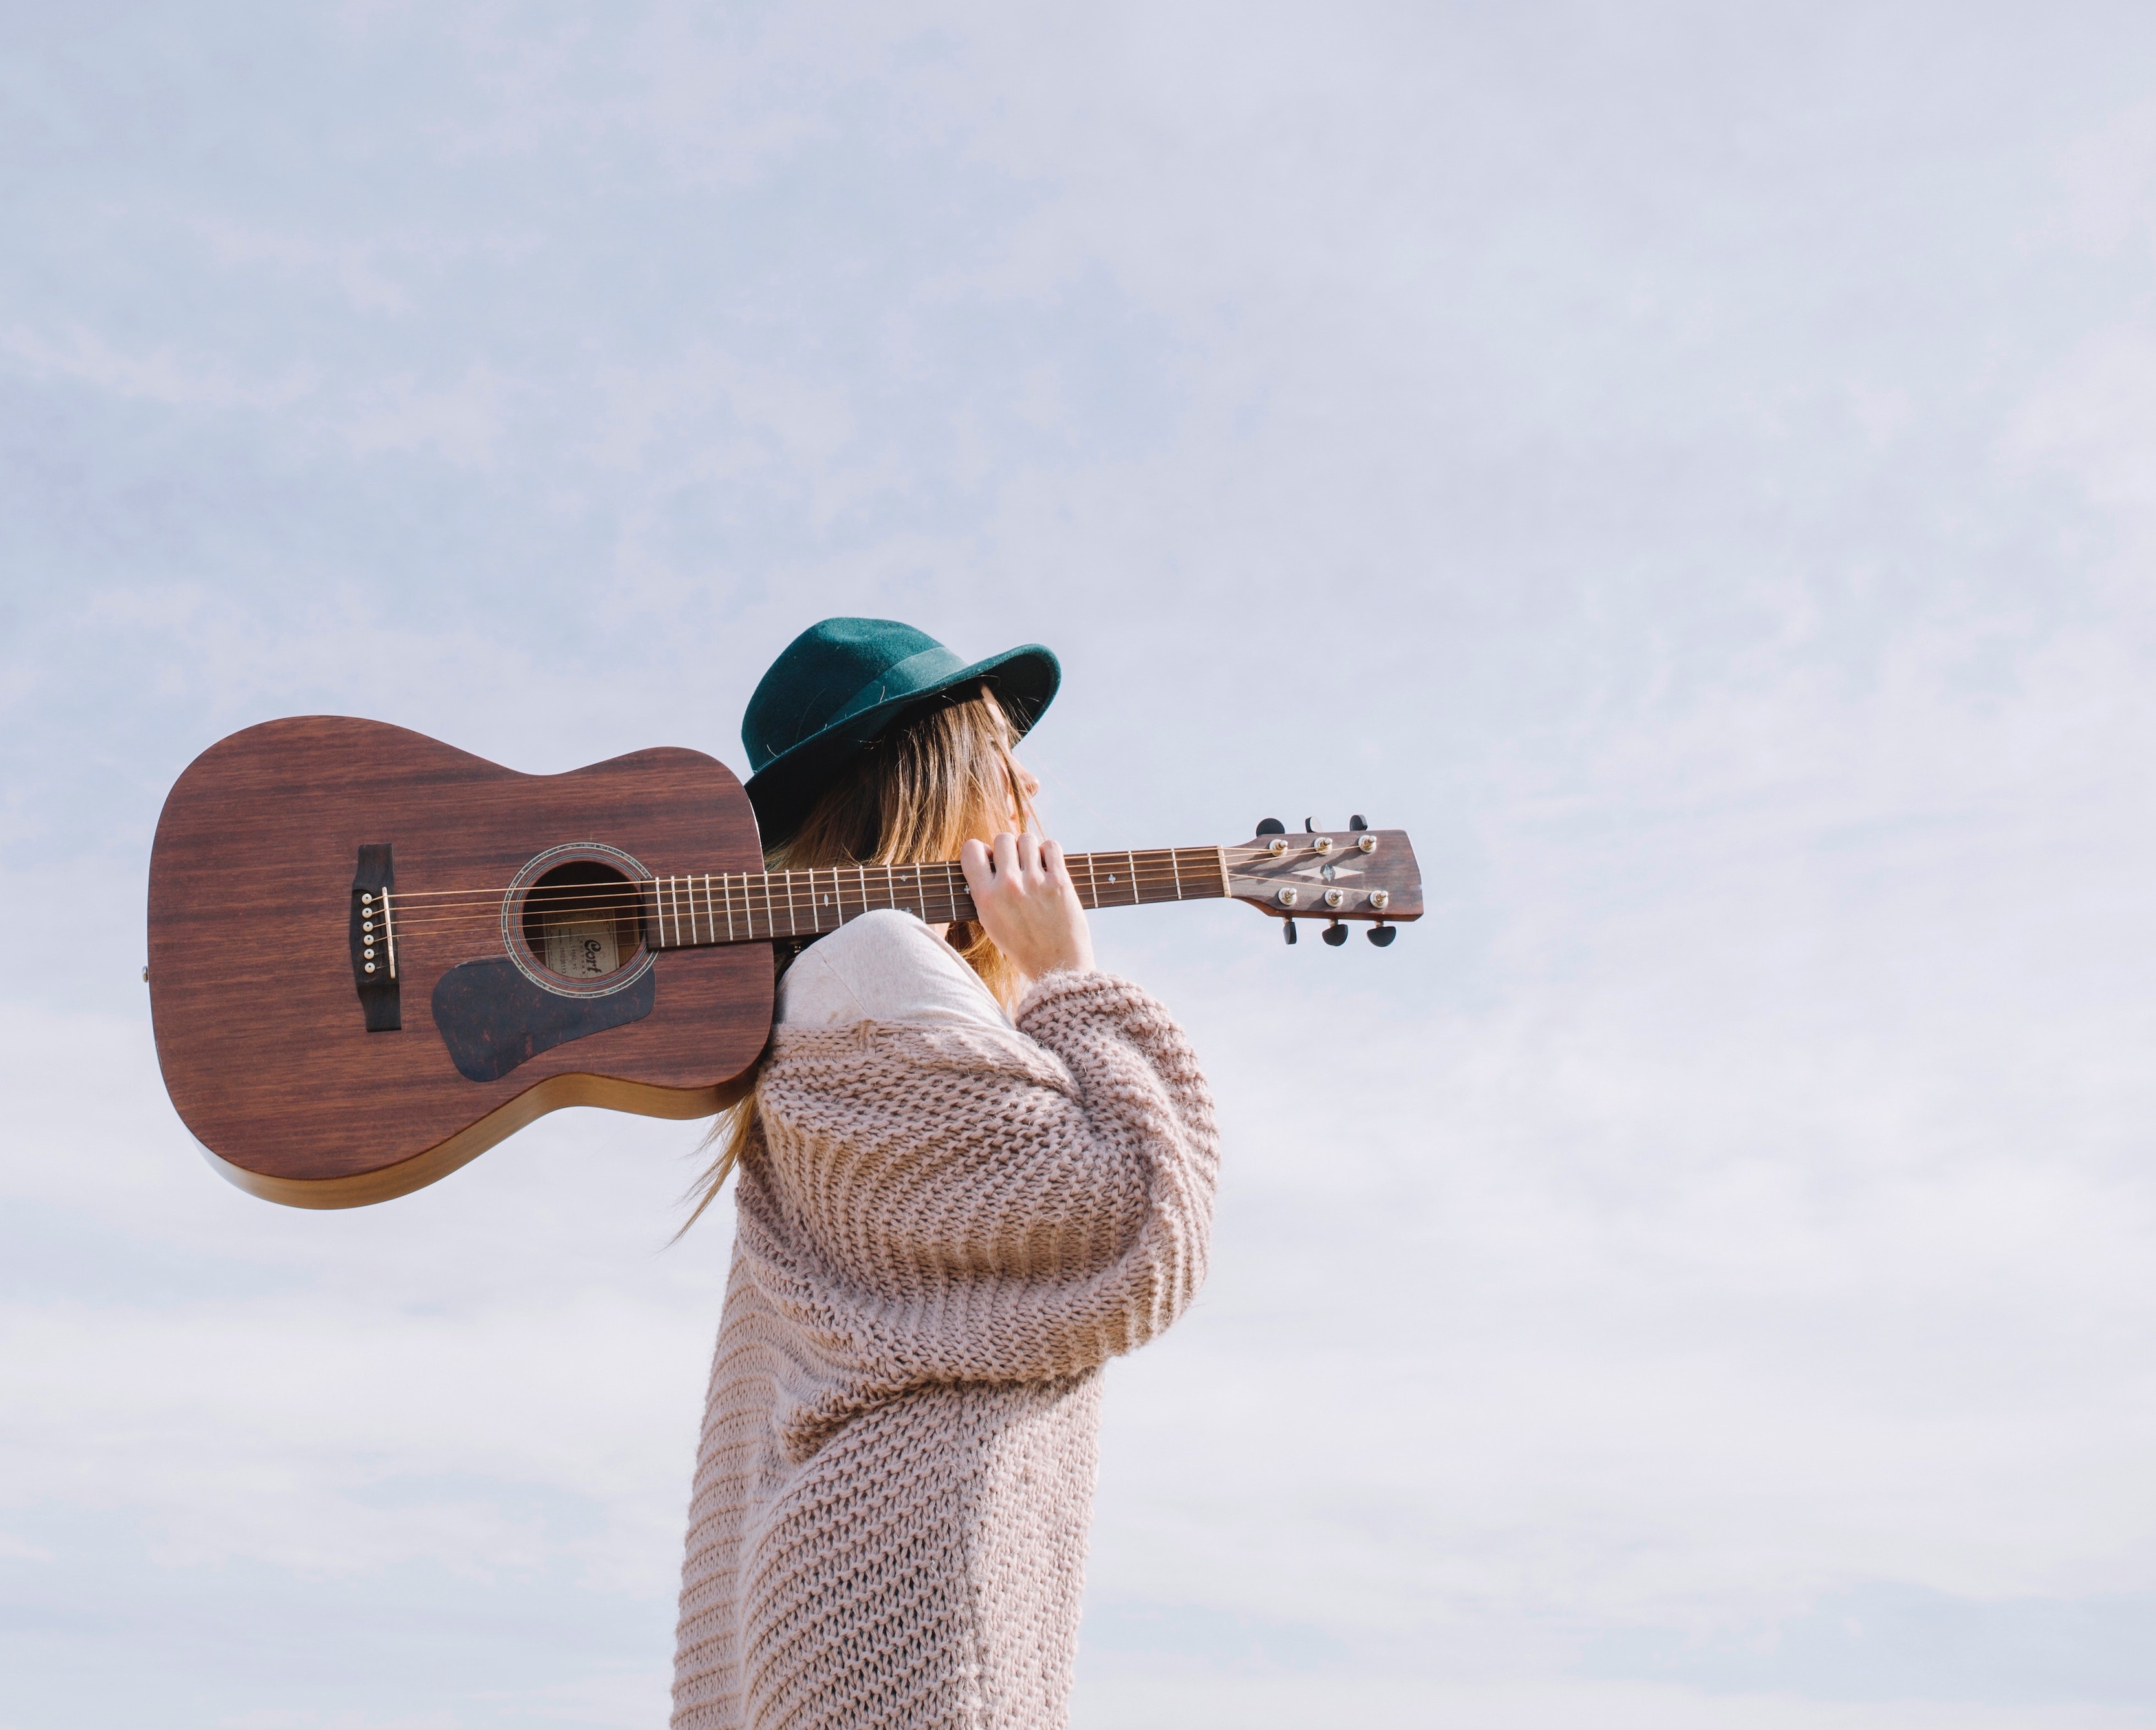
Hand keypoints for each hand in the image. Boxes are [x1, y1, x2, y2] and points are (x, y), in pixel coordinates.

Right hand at [960, 832, 1094, 980]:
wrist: (1056, 966)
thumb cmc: (1023, 947)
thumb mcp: (991, 923)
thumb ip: (985, 891)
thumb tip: (988, 858)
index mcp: (985, 897)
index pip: (971, 849)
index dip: (981, 850)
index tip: (991, 860)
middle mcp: (1007, 886)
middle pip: (1003, 838)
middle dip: (1009, 848)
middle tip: (1017, 865)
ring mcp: (1034, 882)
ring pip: (1027, 838)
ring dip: (1030, 849)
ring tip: (1034, 867)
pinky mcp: (1059, 881)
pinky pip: (1051, 846)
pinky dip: (1050, 852)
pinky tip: (1049, 867)